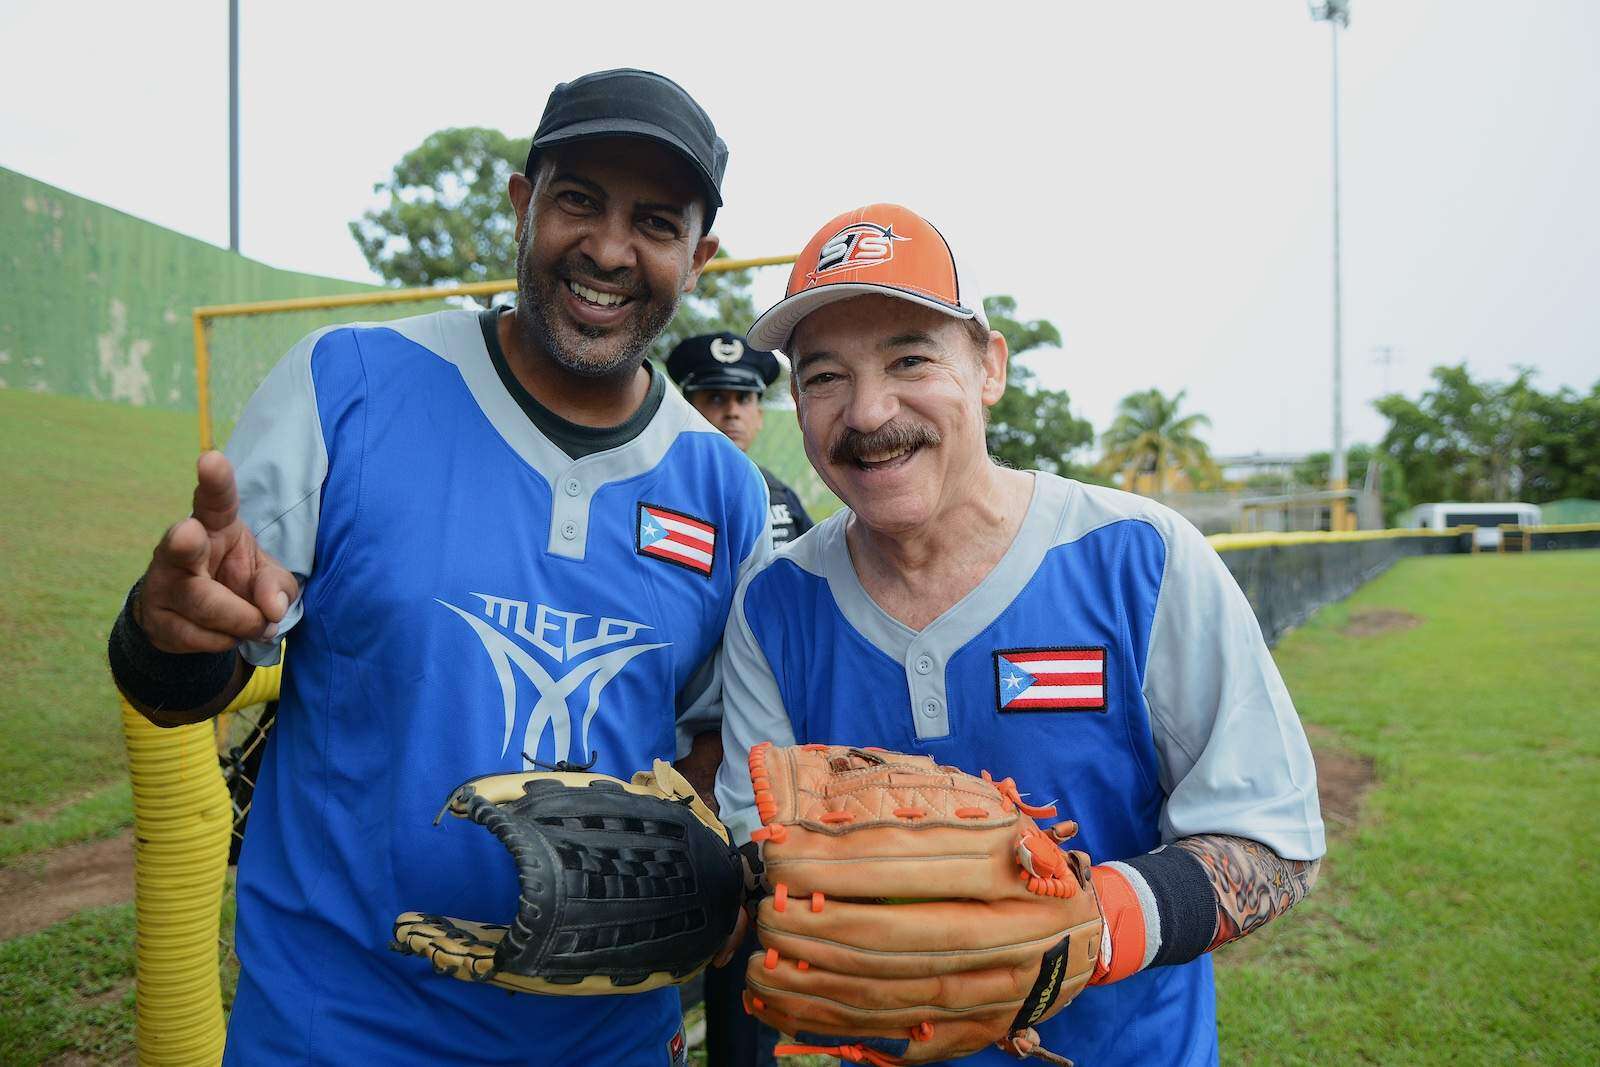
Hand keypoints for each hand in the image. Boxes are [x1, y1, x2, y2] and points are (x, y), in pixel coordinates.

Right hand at [136, 451, 299, 653]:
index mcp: (214, 524)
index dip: (214, 481)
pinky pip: (201, 638)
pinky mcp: (157, 621)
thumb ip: (277, 585)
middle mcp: (181, 548)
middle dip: (184, 541)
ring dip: (241, 620)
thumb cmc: (234, 580)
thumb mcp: (266, 577)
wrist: (189, 618)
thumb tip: (271, 609)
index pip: (215, 500)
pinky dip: (226, 641)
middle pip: (182, 547)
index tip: (211, 459)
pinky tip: (226, 632)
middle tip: (187, 533)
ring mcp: (163, 584)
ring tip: (255, 622)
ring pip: (205, 605)